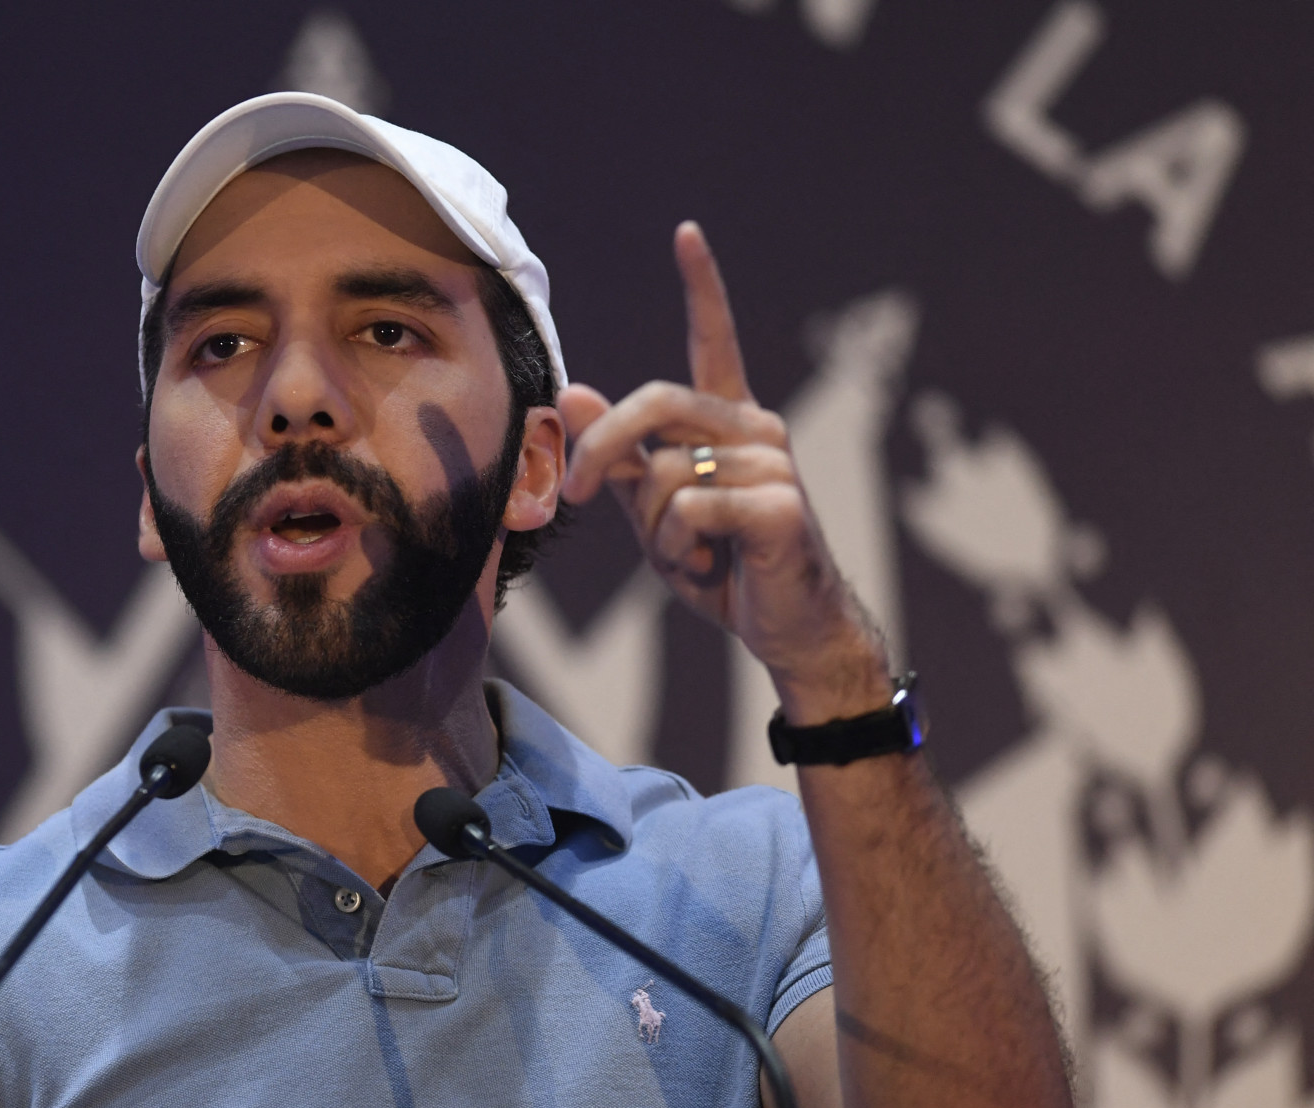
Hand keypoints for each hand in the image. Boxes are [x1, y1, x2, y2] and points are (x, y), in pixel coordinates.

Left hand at [558, 222, 887, 720]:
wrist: (784, 625)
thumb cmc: (722, 565)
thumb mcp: (655, 511)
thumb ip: (619, 456)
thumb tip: (572, 394)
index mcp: (728, 421)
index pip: (715, 339)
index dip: (702, 286)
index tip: (686, 234)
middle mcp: (755, 428)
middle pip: (656, 402)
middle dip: (601, 450)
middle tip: (578, 494)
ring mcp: (773, 463)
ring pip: (668, 475)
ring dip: (656, 532)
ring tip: (689, 556)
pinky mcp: (780, 505)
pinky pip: (691, 512)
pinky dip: (679, 550)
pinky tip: (711, 567)